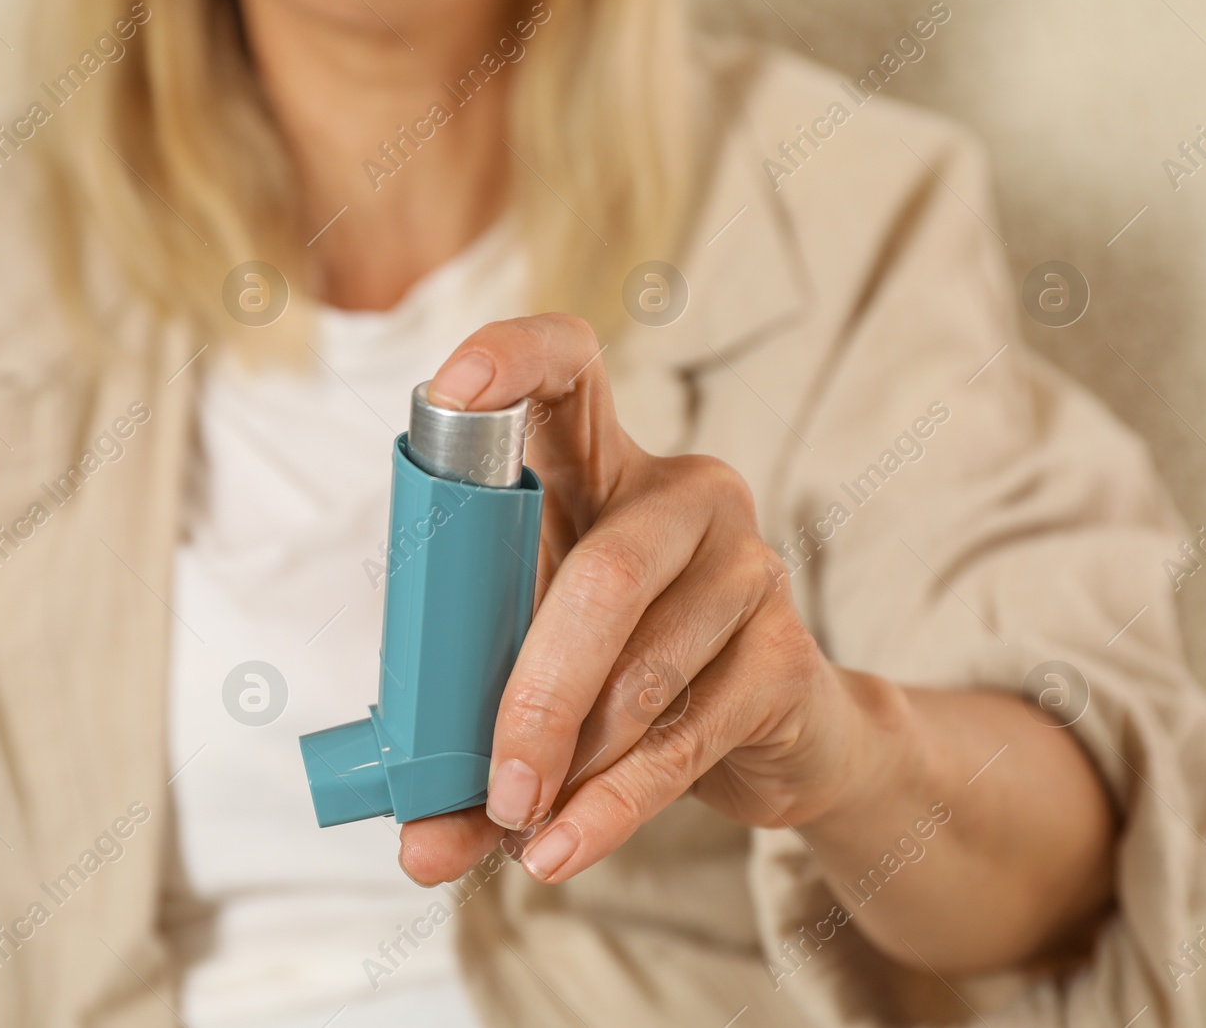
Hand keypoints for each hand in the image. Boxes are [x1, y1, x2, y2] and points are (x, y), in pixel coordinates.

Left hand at [398, 313, 888, 885]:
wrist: (778, 737)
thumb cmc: (624, 673)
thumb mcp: (538, 673)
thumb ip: (474, 741)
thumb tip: (416, 843)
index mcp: (602, 468)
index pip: (570, 370)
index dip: (514, 358)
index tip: (453, 388)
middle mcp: (685, 496)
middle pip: (604, 574)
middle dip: (534, 696)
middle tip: (487, 787)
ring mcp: (749, 567)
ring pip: (643, 674)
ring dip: (571, 768)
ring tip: (521, 831)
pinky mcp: (789, 653)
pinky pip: (685, 736)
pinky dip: (613, 805)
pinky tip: (564, 847)